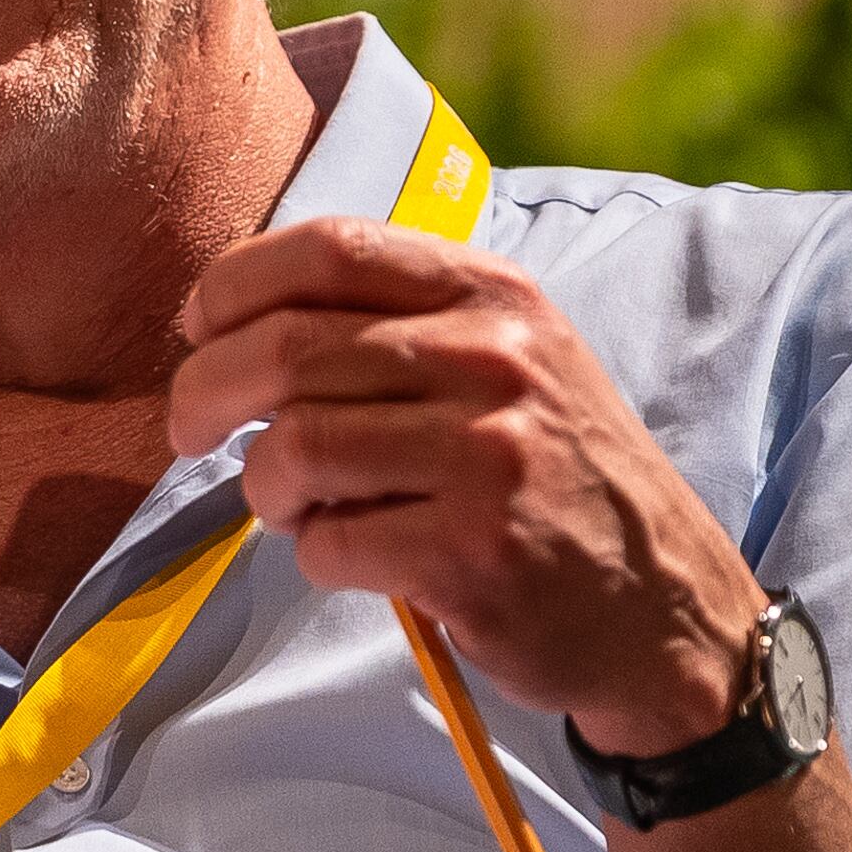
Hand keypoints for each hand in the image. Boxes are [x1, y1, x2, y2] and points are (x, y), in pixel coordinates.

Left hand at [168, 218, 759, 759]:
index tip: (199, 329)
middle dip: (204, 394)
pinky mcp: (472, 551)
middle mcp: (493, 360)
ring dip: (265, 488)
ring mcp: (487, 457)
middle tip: (187, 431)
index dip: (234, 286)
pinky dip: (319, 553)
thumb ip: (400, 321)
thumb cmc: (556, 476)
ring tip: (292, 505)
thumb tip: (239, 319)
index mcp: (493, 295)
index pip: (327, 248)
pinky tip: (359, 554)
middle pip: (286, 351)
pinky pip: (330, 542)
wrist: (664, 603)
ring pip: (294, 449)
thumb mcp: (511, 359)